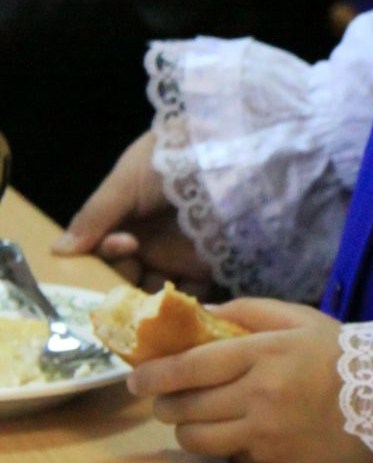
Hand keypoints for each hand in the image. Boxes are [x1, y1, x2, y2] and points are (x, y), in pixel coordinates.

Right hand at [53, 132, 213, 294]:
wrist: (225, 156)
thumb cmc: (170, 160)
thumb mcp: (126, 182)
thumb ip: (95, 216)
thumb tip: (58, 251)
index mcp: (122, 221)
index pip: (100, 252)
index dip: (105, 256)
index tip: (123, 244)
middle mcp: (145, 243)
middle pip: (123, 277)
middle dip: (124, 280)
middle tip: (139, 267)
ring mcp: (175, 258)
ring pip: (152, 292)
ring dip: (150, 298)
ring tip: (158, 292)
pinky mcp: (204, 270)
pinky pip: (189, 297)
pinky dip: (182, 306)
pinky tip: (180, 301)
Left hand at [126, 299, 372, 462]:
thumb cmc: (342, 356)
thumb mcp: (299, 319)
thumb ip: (247, 311)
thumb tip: (197, 311)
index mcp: (264, 354)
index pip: (188, 366)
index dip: (152, 374)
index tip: (136, 378)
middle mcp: (260, 395)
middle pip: (183, 406)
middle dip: (163, 403)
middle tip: (164, 398)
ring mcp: (266, 433)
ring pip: (196, 438)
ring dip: (185, 429)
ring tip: (192, 419)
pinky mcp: (275, 462)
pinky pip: (229, 457)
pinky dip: (224, 446)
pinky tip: (237, 433)